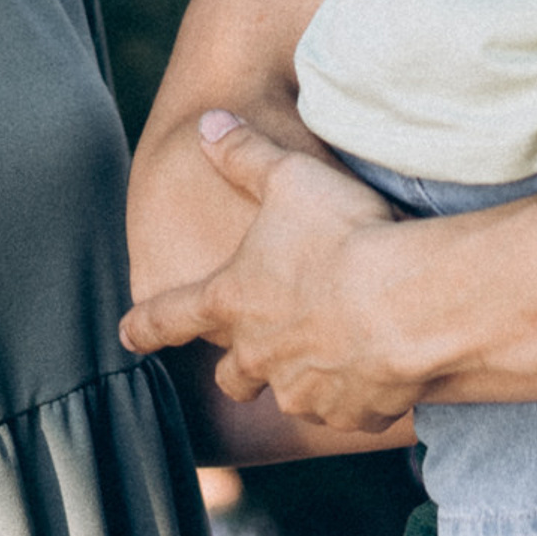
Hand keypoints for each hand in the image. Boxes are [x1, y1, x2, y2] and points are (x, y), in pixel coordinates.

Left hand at [118, 112, 417, 429]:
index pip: (171, 316)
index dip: (146, 324)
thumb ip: (245, 153)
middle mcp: (260, 356)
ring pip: (291, 395)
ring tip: (336, 355)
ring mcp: (305, 390)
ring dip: (305, 379)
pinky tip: (381, 371)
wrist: (408, 306)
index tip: (128, 335)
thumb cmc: (343, 237)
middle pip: (233, 377)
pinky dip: (358, 395)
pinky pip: (348, 410)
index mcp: (233, 301)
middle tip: (250, 361)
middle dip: (237, 371)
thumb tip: (208, 122)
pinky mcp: (351, 413)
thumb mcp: (290, 178)